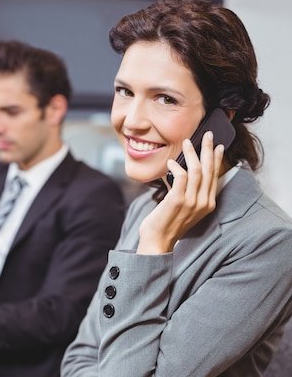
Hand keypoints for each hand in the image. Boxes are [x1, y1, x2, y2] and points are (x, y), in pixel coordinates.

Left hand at [137, 132, 224, 254]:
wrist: (157, 241)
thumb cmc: (168, 223)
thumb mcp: (185, 208)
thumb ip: (188, 192)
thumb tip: (183, 171)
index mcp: (207, 204)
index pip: (215, 177)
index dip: (217, 160)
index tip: (218, 146)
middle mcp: (202, 203)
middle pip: (209, 170)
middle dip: (209, 150)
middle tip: (208, 135)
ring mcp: (191, 202)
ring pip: (196, 170)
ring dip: (192, 153)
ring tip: (187, 142)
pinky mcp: (177, 200)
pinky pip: (181, 176)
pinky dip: (177, 166)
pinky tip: (172, 162)